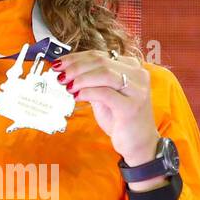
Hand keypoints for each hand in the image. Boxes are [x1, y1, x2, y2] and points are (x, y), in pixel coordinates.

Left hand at [53, 50, 163, 185]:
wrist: (139, 144)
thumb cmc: (121, 120)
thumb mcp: (105, 96)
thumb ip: (92, 82)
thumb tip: (68, 72)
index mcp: (131, 67)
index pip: (100, 55)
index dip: (76, 57)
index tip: (60, 63)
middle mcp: (137, 75)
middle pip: (101, 61)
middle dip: (76, 66)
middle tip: (60, 75)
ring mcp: (137, 90)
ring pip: (104, 74)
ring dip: (80, 78)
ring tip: (67, 86)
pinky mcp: (131, 106)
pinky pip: (104, 93)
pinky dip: (87, 92)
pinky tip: (77, 97)